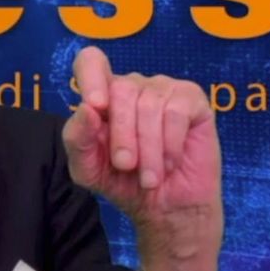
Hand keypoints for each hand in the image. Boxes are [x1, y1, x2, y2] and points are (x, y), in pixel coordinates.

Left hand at [62, 46, 222, 270]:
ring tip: (149, 176)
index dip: (91, 77)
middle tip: (125, 166)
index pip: (90, 62)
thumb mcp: (88, 169)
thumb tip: (86, 108)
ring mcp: (163, 89)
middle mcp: (132, 87)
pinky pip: (176, 112)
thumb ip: (77, 139)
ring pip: (150, 104)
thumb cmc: (124, 183)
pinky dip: (170, 144)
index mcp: (102, 96)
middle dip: (122, 134)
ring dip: (148, 148)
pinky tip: (170, 163)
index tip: (96, 107)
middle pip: (122, 89)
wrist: (165, 208)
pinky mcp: (192, 100)